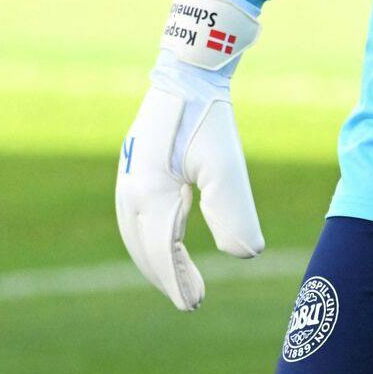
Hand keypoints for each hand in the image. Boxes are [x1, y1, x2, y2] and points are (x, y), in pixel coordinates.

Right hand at [115, 0, 264, 309]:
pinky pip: (134, 214)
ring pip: (134, 232)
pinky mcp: (133, 165)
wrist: (187, 71)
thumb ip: (234, 212)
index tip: (196, 303)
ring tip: (177, 277)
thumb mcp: (226, 165)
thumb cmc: (208, 116)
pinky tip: (166, 238)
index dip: (178, 280)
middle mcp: (129, 187)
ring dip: (154, 258)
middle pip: (143, 246)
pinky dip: (147, 236)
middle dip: (166, 275)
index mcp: (147, 191)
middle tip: (193, 299)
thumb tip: (245, 255)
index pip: (162, 250)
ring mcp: (127, 175)